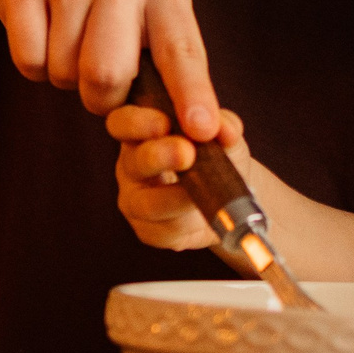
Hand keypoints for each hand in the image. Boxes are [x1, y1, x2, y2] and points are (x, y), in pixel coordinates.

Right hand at [0, 0, 217, 129]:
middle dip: (101, 96)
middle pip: (107, 75)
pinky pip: (30, 61)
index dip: (191, 94)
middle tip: (99, 70)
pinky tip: (44, 32)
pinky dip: (35, 65)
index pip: (180, 51)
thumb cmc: (109, 13)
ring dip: (67, 77)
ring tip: (71, 42)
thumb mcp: (151, 26)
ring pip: (65, 71)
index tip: (202, 130)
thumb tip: (212, 134)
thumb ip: (178, 76)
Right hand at [107, 103, 252, 250]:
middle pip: (133, 162)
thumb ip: (224, 126)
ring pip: (146, 202)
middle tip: (186, 153)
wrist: (231, 201)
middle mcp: (132, 164)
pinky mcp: (148, 230)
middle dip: (159, 156)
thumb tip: (225, 128)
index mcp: (142, 132)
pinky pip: (163, 230)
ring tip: (202, 192)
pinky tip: (202, 213)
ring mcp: (135, 199)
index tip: (166, 123)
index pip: (122, 122)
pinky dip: (187, 222)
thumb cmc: (218, 160)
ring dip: (175, 197)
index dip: (138, 122)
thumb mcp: (225, 137)